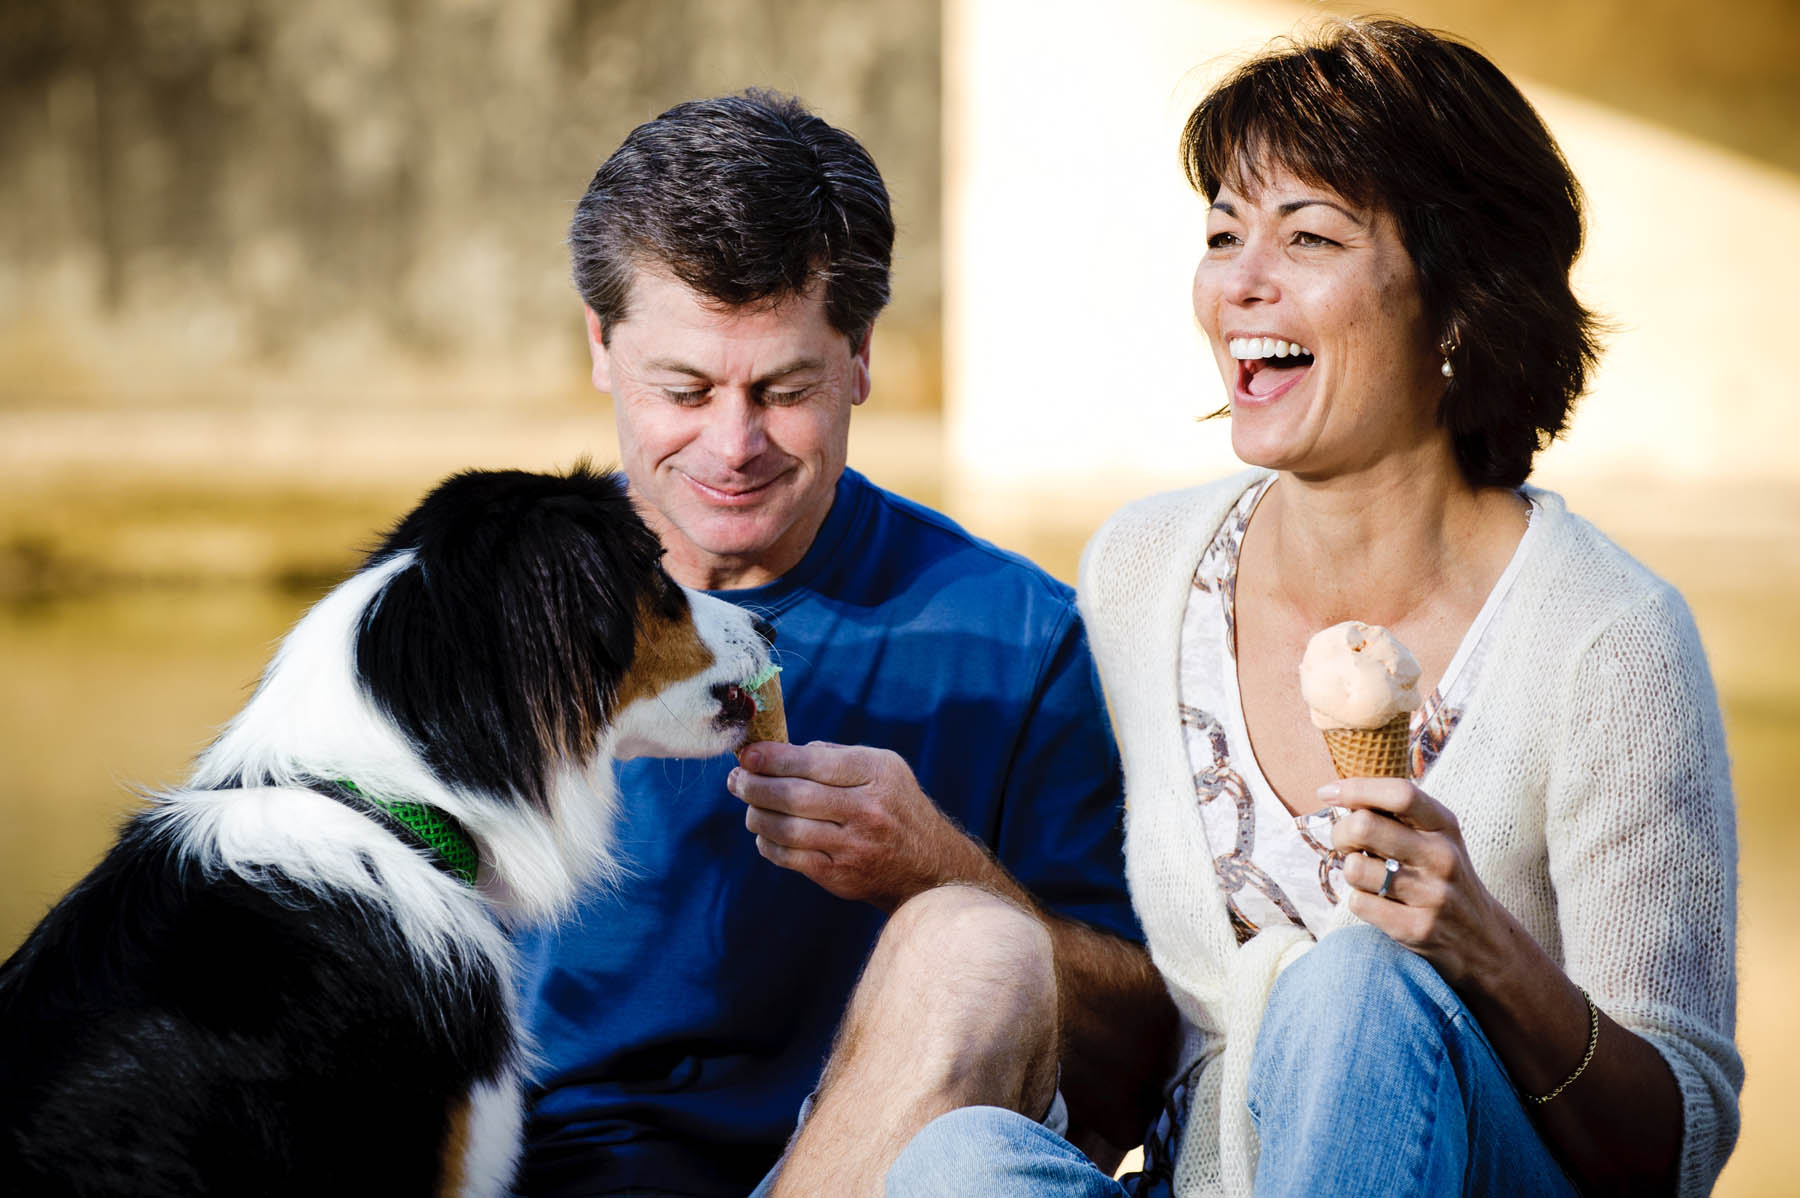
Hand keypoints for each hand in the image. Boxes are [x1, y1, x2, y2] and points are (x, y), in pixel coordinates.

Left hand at [729, 741, 992, 910]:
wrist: (927, 866)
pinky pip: (789, 858)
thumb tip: (781, 750)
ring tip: (749, 806)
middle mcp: (868, 810)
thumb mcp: (883, 768)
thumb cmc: (896, 806)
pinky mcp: (839, 876)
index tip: (747, 755)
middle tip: (736, 780)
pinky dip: (768, 844)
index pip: (814, 763)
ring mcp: (853, 846)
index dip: (774, 758)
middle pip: (794, 796)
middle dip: (755, 786)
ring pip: (786, 829)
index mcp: (877, 773)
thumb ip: (836, 756)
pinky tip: (765, 833)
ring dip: (757, 815)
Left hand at [1323, 778, 1522, 989]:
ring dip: (1349, 871)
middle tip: (1345, 844)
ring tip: (1366, 876)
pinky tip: (1378, 903)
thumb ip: (1394, 814)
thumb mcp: (1434, 836)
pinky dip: (1358, 900)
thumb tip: (1335, 794)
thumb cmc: (1440, 876)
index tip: (1327, 792)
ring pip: (1355, 867)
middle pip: (1364, 826)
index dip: (1356, 788)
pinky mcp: (1417, 928)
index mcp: (1444, 825)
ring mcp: (1432, 894)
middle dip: (1340, 833)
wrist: (1481, 939)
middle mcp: (1442, 856)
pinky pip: (1359, 903)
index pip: (1400, 793)